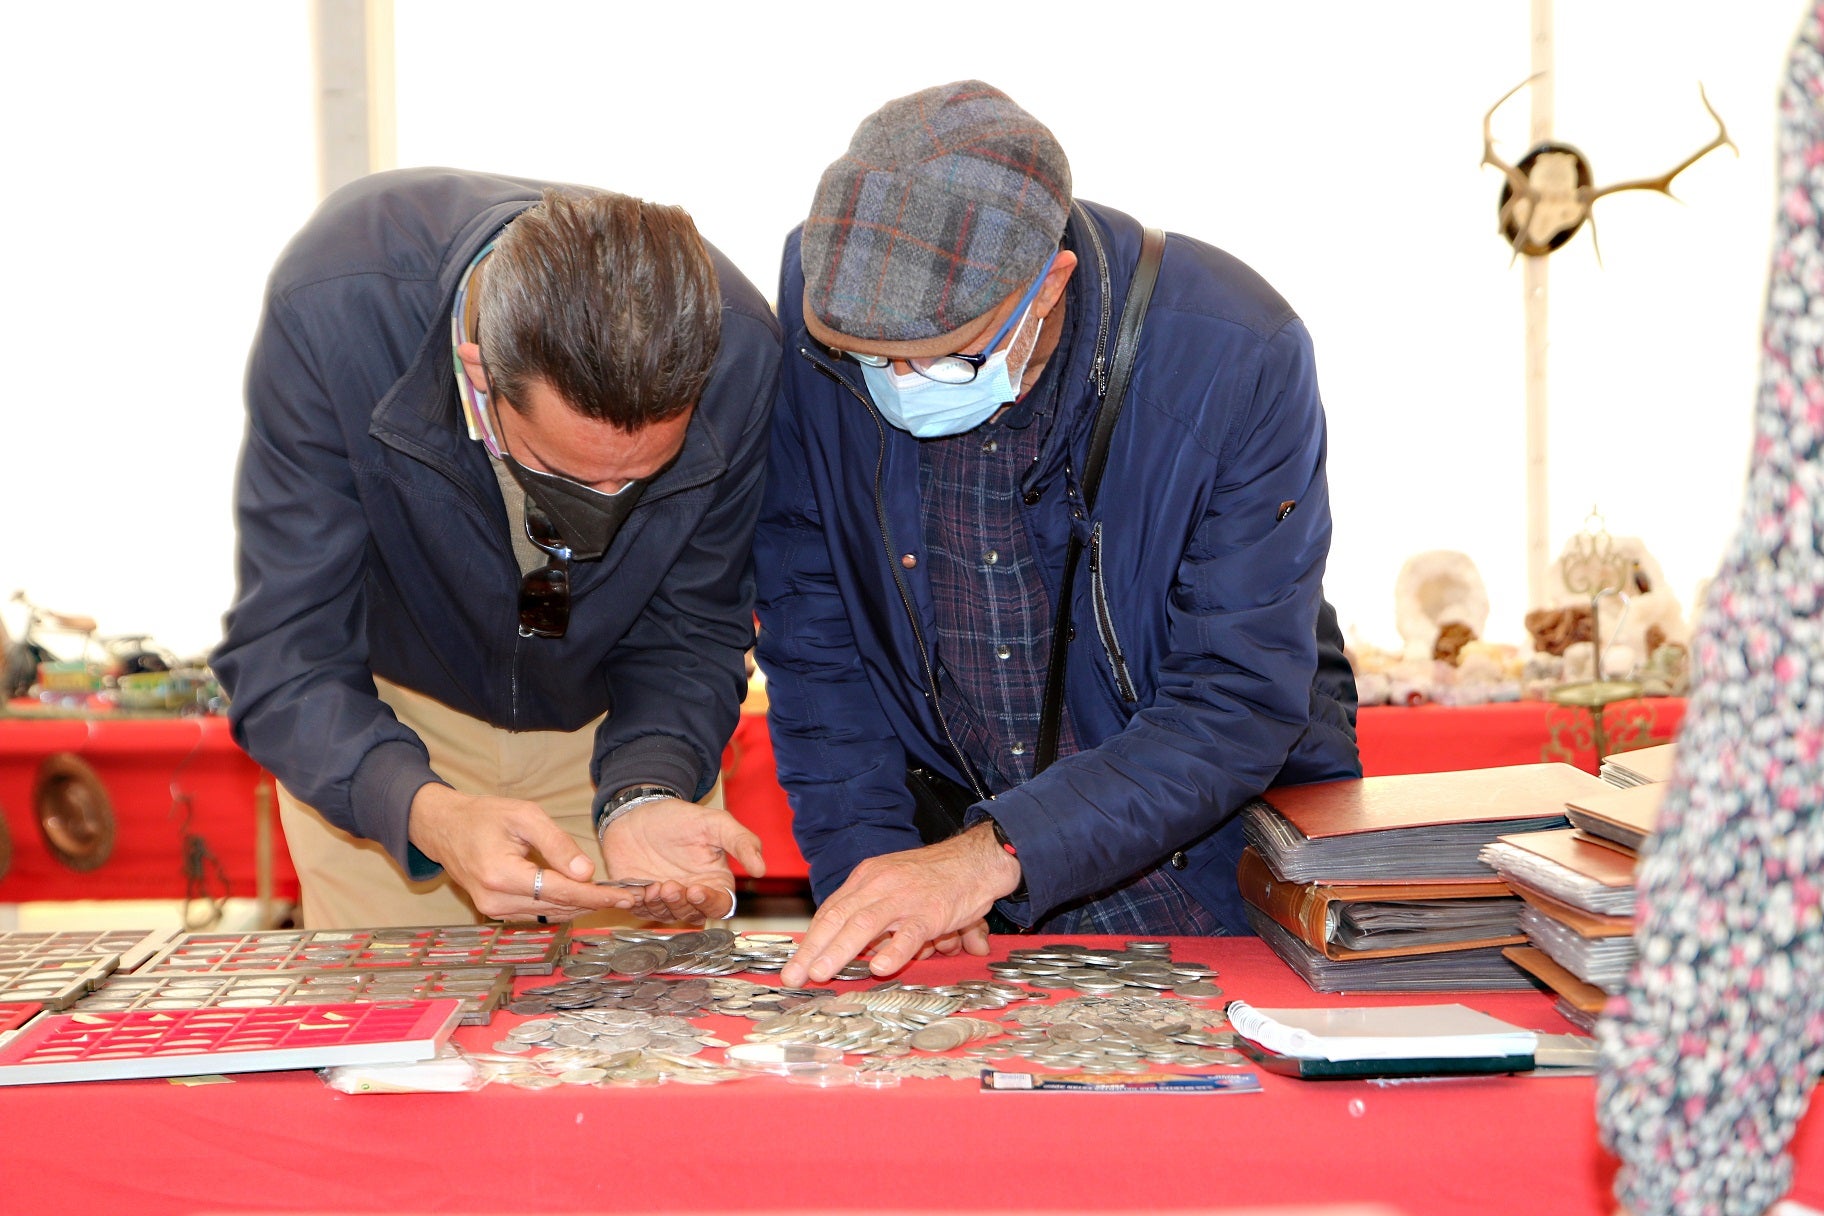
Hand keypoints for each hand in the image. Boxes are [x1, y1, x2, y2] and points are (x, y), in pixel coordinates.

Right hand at [406, 783, 622, 921]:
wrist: (443, 827)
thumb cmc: (484, 815)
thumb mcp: (524, 816)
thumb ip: (557, 844)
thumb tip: (586, 873)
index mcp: (502, 875)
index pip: (560, 891)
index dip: (595, 895)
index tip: (625, 896)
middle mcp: (495, 900)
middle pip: (558, 907)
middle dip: (595, 903)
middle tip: (629, 898)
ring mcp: (493, 910)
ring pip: (549, 914)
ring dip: (581, 906)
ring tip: (614, 899)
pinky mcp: (495, 911)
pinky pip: (536, 913)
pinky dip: (562, 905)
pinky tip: (584, 898)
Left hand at [599, 797, 764, 924]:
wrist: (638, 811)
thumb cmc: (679, 817)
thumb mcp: (715, 823)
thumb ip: (741, 842)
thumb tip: (761, 869)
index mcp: (713, 879)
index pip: (720, 905)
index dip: (709, 903)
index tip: (696, 889)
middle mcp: (691, 892)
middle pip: (693, 915)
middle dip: (680, 904)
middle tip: (669, 885)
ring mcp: (665, 897)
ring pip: (667, 917)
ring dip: (660, 906)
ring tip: (653, 886)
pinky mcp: (640, 897)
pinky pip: (640, 911)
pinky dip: (637, 905)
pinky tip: (635, 890)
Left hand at [780, 823, 1015, 985]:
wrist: (977, 858)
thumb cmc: (935, 876)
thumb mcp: (894, 882)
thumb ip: (874, 912)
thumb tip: (859, 949)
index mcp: (868, 877)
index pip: (831, 909)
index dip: (811, 937)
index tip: (795, 960)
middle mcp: (880, 884)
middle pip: (837, 917)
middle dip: (811, 949)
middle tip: (792, 976)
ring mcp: (905, 897)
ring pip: (864, 924)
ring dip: (838, 951)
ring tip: (821, 974)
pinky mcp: (931, 911)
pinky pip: (908, 933)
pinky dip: (892, 951)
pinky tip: (878, 968)